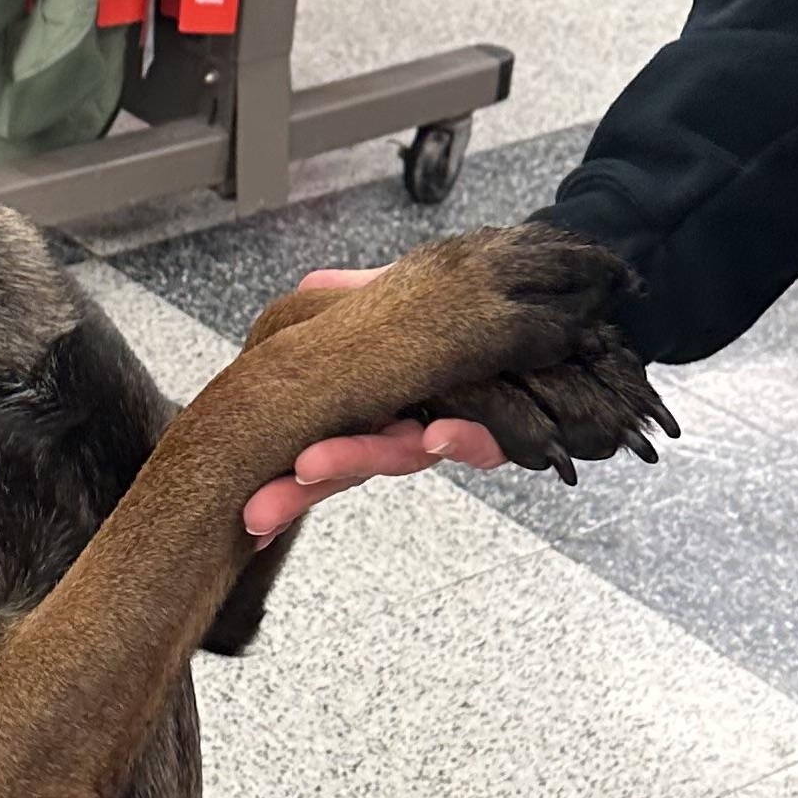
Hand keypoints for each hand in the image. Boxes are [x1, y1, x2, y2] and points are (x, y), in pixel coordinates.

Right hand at [241, 270, 508, 539]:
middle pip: (346, 467)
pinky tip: (436, 435)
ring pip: (402, 456)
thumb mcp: (402, 300)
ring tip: (314, 462)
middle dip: (298, 493)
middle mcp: (407, 428)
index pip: (320, 446)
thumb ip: (355, 297)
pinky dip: (460, 441)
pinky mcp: (504, 435)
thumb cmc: (469, 315)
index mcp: (375, 407)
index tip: (249, 509)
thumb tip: (306, 288)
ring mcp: (450, 434)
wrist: (548, 316)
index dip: (283, 482)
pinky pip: (482, 444)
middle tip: (261, 509)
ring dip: (357, 458)